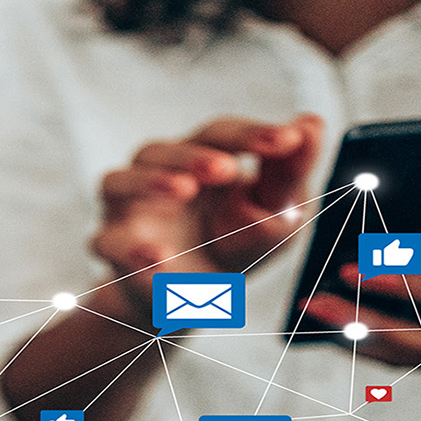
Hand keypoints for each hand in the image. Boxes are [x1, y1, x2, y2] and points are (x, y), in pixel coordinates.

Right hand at [91, 115, 323, 317]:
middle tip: (227, 170)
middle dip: (195, 156)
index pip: (219, 134)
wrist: (192, 297)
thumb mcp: (277, 212)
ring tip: (185, 189)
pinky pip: (107, 242)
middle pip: (163, 150)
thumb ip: (291, 172)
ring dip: (152, 181)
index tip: (288, 140)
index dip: (250, 134)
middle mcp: (155, 172)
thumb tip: (313, 124)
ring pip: (119, 180)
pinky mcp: (111, 246)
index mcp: (199, 156)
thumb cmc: (236, 241)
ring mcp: (127, 208)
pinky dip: (130, 249)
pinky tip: (159, 257)